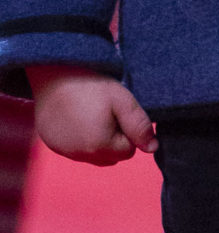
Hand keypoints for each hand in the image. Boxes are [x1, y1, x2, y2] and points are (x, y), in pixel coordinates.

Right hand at [27, 67, 154, 164]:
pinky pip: (76, 151)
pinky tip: (77, 119)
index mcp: (99, 146)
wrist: (53, 75)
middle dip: (114, 139)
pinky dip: (81, 140)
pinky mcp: (53, 146)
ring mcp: (65, 152)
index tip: (116, 113)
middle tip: (104, 113)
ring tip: (91, 115)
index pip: (128, 151)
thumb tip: (152, 148)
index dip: (127, 131)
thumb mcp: (122, 101)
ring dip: (98, 141)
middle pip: (112, 157)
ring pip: (95, 156)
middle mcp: (80, 155)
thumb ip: (139, 126)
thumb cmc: (89, 86)